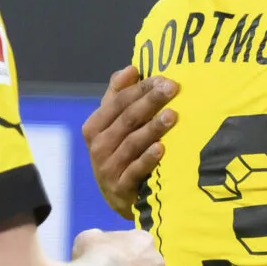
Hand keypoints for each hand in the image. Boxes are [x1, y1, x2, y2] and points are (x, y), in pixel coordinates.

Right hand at [81, 66, 178, 219]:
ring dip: (152, 128)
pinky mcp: (120, 188)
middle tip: (172, 88)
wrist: (119, 197)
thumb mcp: (113, 124)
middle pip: (126, 119)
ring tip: (172, 116)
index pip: (118, 101)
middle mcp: (98, 147)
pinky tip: (162, 147)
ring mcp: (108, 169)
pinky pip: (135, 170)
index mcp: (94, 127)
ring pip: (132, 143)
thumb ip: (118, 95)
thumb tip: (131, 69)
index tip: (163, 78)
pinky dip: (148, 158)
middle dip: (150, 101)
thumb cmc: (119, 151)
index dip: (140, 88)